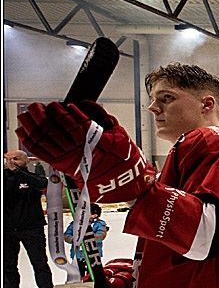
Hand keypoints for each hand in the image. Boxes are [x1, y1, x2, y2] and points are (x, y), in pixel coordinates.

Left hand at [16, 101, 154, 202]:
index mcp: (93, 139)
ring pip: (44, 137)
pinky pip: (40, 151)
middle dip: (44, 113)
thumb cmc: (123, 161)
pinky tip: (26, 131)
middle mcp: (78, 148)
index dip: (62, 111)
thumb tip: (88, 104)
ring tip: (31, 114)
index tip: (60, 105)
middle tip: (42, 106)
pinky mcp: (62, 166)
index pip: (71, 120)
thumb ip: (103, 117)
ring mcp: (69, 158)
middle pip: (53, 126)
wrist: (122, 184)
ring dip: (34, 123)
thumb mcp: (120, 134)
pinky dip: (30, 140)